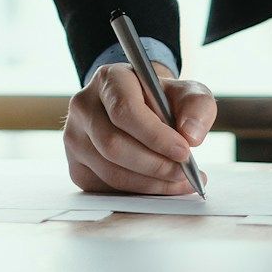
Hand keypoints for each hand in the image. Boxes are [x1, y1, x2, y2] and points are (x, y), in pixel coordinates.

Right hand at [64, 62, 215, 194]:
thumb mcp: (187, 92)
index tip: (184, 152)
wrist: (139, 108)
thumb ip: (197, 107)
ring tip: (180, 181)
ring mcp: (75, 137)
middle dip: (155, 165)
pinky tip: (159, 186)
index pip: (125, 111)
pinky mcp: (76, 166)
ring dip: (150, 184)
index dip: (155, 136)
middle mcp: (83, 106)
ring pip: (110, 172)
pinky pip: (106, 189)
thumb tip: (191, 136)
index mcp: (108, 79)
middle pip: (113, 145)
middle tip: (185, 172)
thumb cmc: (162, 100)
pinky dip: (138, 193)